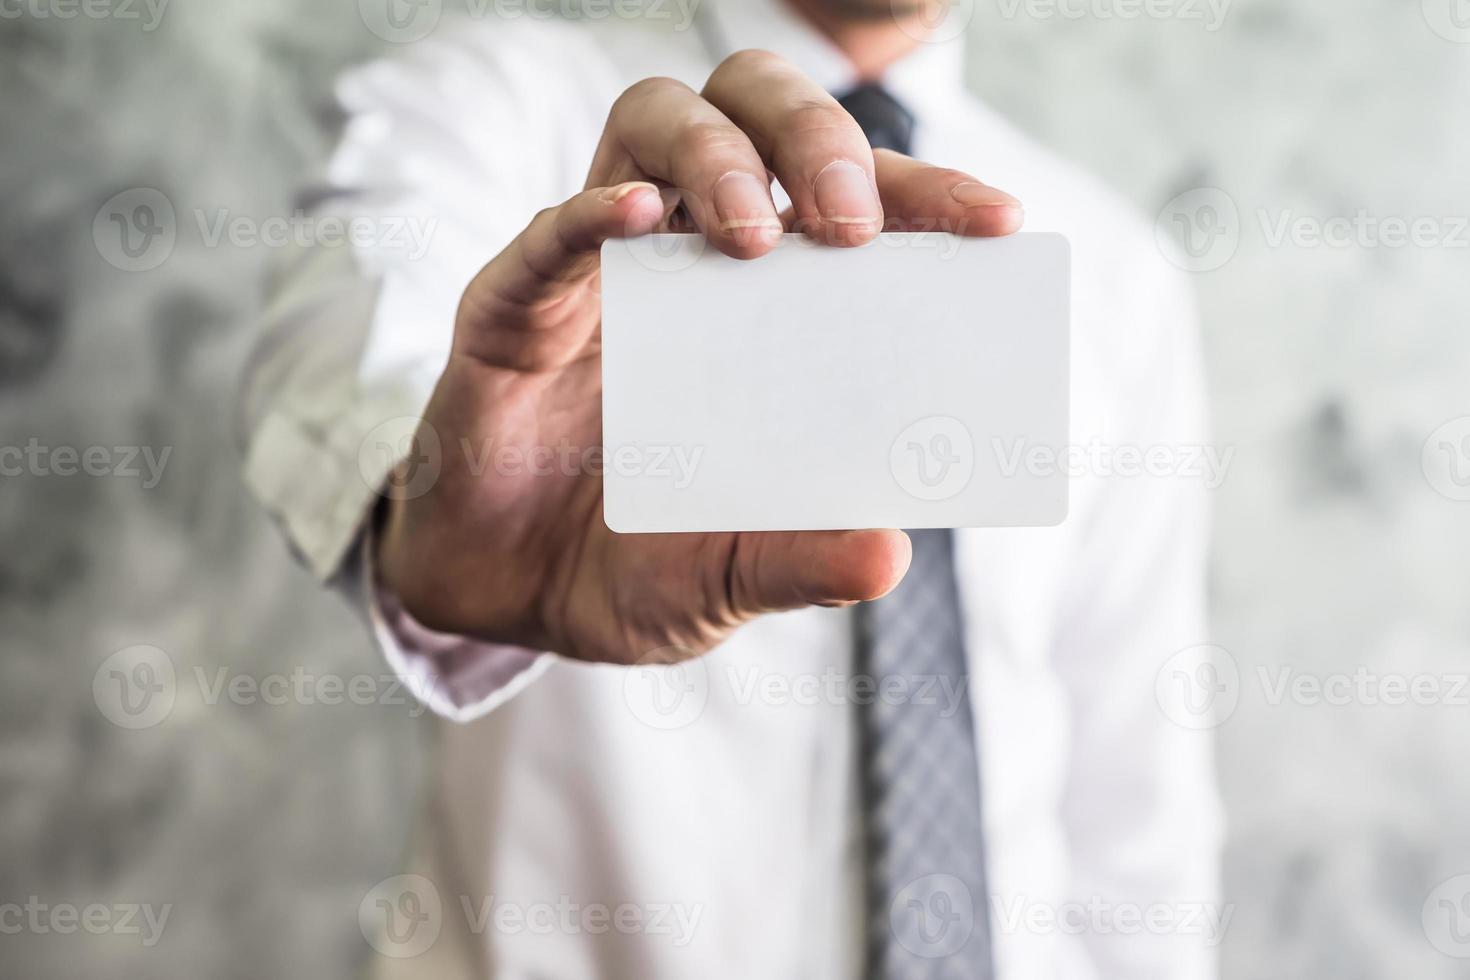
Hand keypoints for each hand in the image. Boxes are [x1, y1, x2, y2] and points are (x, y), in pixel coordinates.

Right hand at [376, 49, 1022, 664]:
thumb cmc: (630, 569)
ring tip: (755, 232)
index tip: (993, 223)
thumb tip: (890, 553)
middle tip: (852, 224)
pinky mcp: (512, 310)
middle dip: (817, 139)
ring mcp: (598, 275)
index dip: (924, 196)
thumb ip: (799, 559)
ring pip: (654, 125)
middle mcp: (687, 265)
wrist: (505, 600)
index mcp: (762, 312)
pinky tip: (630, 221)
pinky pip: (544, 236)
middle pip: (756, 118)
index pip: (851, 208)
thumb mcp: (729, 576)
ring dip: (715, 155)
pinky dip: (586, 217)